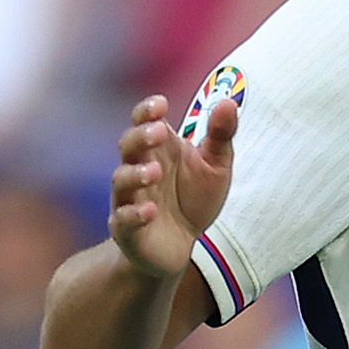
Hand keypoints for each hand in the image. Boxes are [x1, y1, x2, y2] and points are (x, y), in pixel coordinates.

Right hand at [108, 91, 236, 281]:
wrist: (181, 247)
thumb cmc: (194, 200)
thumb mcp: (216, 166)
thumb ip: (220, 136)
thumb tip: (228, 101)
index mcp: (160, 149)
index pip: (143, 121)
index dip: (147, 110)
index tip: (162, 104)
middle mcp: (139, 169)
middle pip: (127, 145)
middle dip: (140, 136)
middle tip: (159, 132)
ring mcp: (130, 199)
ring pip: (121, 180)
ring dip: (135, 173)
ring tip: (156, 172)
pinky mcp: (127, 230)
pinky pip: (123, 219)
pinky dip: (134, 214)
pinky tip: (151, 211)